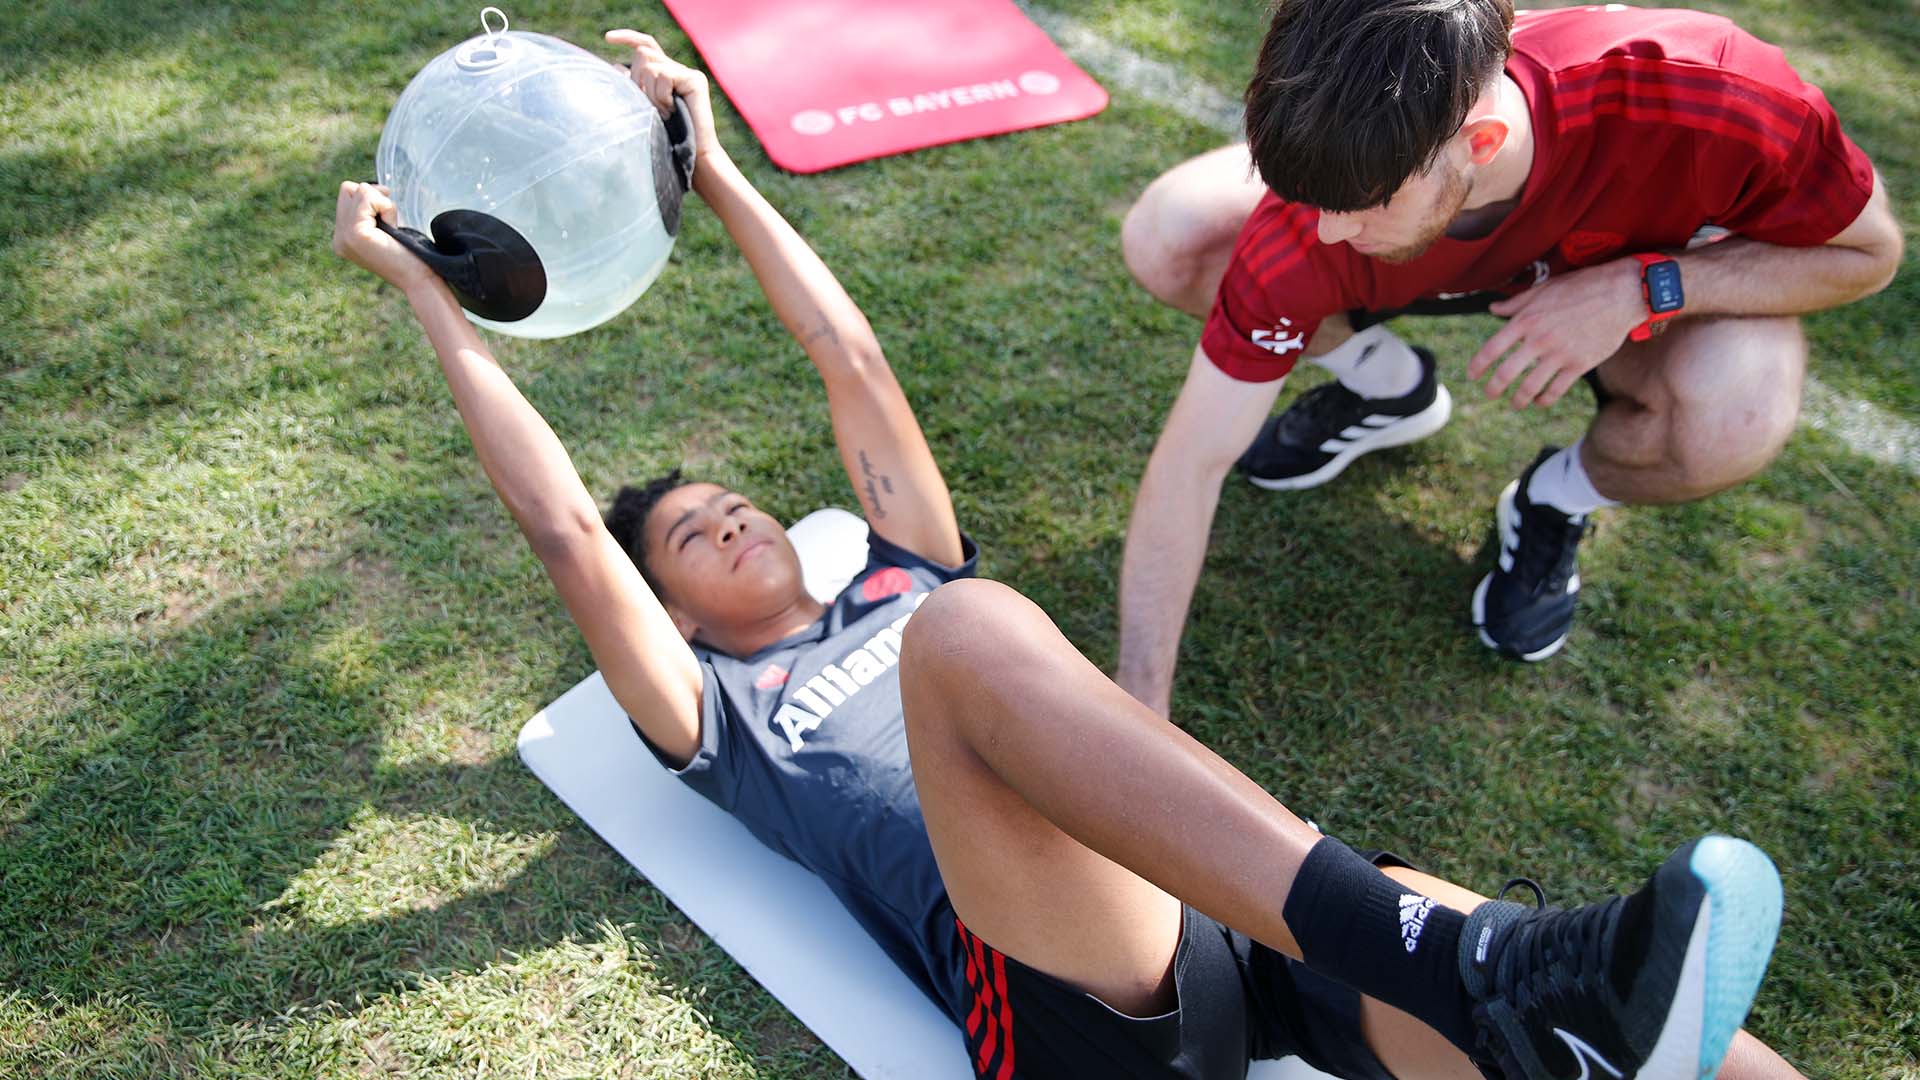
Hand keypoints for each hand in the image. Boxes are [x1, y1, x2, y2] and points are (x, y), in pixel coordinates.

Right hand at [329, 181, 435, 292]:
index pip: (344, 196)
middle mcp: (338, 238)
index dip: (370, 197)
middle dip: (374, 196)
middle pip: (347, 189)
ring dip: (383, 203)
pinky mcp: (355, 233)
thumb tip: (372, 187)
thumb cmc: (411, 255)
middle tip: (390, 219)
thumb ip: (369, 213)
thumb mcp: (383, 231)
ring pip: (358, 190)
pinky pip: (368, 197)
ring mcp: (344, 236)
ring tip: (392, 227)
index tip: (387, 216)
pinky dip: (386, 207)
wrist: (419, 279)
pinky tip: (393, 227)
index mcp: (343, 238)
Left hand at [604, 30, 723, 170]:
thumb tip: (616, 65)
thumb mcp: (642, 110)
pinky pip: (663, 75)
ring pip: (650, 65)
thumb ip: (633, 87)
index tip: (607, 38)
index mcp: (663, 76)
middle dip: (637, 79)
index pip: (645, 46)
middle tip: (648, 106)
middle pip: (643, 53)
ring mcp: (687, 73)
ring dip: (649, 92)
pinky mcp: (694, 79)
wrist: (690, 159)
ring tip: (662, 113)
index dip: (626, 37)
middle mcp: (676, 71)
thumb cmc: (666, 141)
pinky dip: (660, 96)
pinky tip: (671, 111)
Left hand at [1468, 258, 1645, 408]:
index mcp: (1527, 319)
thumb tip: (1492, 308)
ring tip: (1514, 404)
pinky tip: (1539, 401)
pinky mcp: (1580, 364)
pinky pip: (1555, 390)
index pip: (1492, 348)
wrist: (1622, 293)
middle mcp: (1540, 339)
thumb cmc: (1582, 286)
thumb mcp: (1545, 289)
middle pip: (1506, 373)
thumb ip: (1516, 303)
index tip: (1472, 375)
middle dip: (1494, 389)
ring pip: (1530, 387)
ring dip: (1518, 400)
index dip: (1478, 365)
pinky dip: (1544, 400)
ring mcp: (1560, 353)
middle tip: (1490, 395)